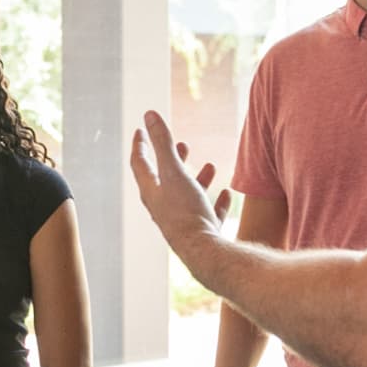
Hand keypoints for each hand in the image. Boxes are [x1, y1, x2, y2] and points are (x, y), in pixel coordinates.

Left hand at [129, 111, 231, 257]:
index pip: (139, 162)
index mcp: (151, 191)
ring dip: (197, 178)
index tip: (142, 130)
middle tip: (182, 144)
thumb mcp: (174, 171)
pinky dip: (216, 201)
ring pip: (187, 195)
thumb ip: (163, 142)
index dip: (140, 144)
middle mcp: (162, 207)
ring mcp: (181, 221)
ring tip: (209, 165)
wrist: (204, 252)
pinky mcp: (200, 232)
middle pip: (164, 178)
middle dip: (173, 159)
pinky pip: (208, 213)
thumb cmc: (185, 211)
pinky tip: (227, 193)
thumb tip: (149, 114)